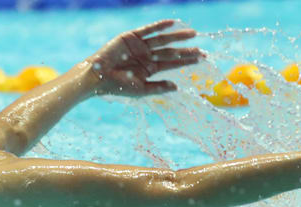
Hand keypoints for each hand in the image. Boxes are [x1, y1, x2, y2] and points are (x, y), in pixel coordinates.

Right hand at [86, 20, 202, 96]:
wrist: (98, 77)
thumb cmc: (117, 86)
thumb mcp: (140, 89)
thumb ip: (158, 88)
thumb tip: (177, 87)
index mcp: (150, 68)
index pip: (172, 63)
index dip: (186, 60)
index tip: (201, 58)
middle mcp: (147, 56)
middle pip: (170, 51)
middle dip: (186, 50)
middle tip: (202, 50)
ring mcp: (140, 46)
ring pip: (162, 40)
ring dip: (177, 36)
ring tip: (192, 34)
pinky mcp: (131, 37)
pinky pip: (148, 30)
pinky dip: (160, 26)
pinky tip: (172, 23)